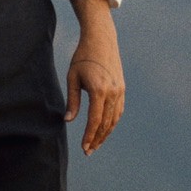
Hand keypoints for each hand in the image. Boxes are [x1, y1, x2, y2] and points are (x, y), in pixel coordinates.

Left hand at [65, 0, 124, 154]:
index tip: (84, 148)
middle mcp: (113, 92)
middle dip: (97, 139)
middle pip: (106, 123)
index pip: (94, 120)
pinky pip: (118, 110)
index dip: (89, 136)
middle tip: (89, 151)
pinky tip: (105, 128)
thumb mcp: (73, 78)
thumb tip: (68, 120)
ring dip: (106, 133)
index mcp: (99, 90)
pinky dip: (112, 122)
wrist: (101, 39)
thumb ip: (73, 101)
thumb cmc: (82, 57)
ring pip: (114, 119)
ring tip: (96, 143)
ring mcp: (120, 90)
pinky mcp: (122, 88)